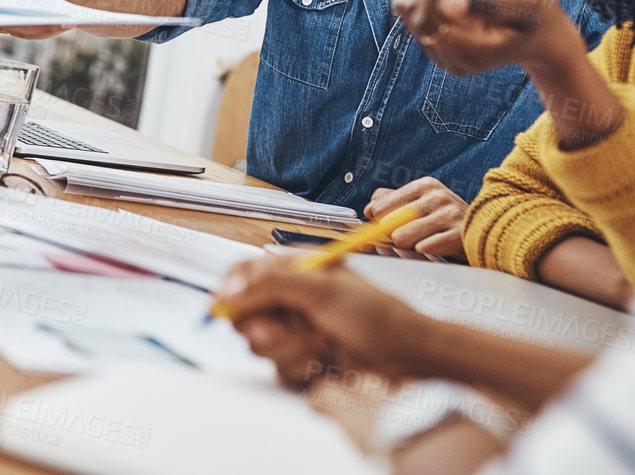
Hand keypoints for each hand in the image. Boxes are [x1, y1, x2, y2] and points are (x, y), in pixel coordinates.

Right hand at [216, 256, 428, 388]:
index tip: (227, 308)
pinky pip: (279, 366)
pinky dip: (301, 364)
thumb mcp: (322, 291)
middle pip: (245, 312)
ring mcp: (295, 328)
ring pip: (261, 344)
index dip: (230, 291)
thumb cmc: (378, 315)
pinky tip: (325, 357)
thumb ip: (271, 286)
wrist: (406, 356)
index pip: (244, 273)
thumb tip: (230, 290)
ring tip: (321, 340)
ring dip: (291, 347)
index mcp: (294, 269)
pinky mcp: (300, 356)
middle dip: (268, 326)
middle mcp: (290, 297)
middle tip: (289, 327)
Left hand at [363, 179, 467, 260]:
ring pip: (404, 236)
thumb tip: (371, 207)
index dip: (376, 214)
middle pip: (392, 220)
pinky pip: (425, 247)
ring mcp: (449, 215)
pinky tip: (428, 249)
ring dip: (405, 244)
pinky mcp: (458, 236)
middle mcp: (438, 197)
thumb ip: (394, 200)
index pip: (386, 200)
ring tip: (415, 243)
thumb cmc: (446, 218)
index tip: (372, 221)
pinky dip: (422, 251)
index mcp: (426, 186)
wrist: (484, 230)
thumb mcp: (422, 202)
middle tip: (395, 237)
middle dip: (389, 232)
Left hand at [391, 0, 578, 77]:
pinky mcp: (439, 46)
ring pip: (413, 11)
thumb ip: (485, 5)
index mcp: (473, 53)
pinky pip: (418, 13)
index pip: (428, 20)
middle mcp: (453, 59)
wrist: (543, 37)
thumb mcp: (523, 4)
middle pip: (414, 15)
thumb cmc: (537, 15)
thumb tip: (445, 3)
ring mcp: (444, 55)